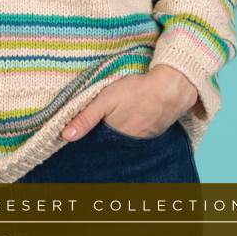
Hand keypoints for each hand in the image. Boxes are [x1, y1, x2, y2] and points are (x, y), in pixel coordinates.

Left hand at [60, 65, 198, 140]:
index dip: (87, 142)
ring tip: (112, 125)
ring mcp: (142, 141)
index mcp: (114, 138)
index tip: (77, 138)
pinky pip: (136, 139)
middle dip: (100, 142)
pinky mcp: (152, 135)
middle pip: (108, 147)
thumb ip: (85, 118)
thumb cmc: (136, 91)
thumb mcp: (105, 100)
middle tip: (96, 131)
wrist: (171, 88)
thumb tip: (65, 136)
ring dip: (115, 139)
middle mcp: (128, 145)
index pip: (95, 147)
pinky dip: (129, 134)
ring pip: (122, 143)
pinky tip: (129, 122)